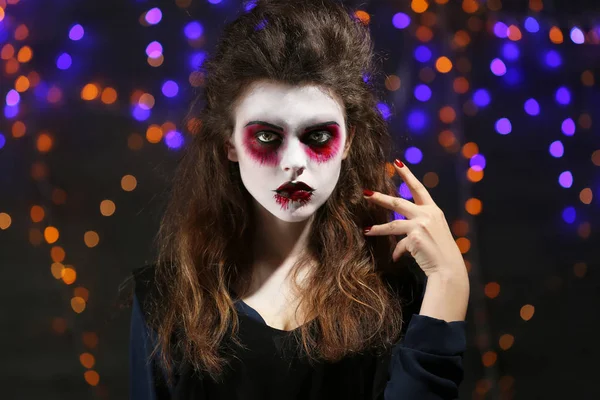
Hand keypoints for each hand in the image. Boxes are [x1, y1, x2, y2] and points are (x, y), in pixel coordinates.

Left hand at [362, 159, 466, 277]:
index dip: (407, 175)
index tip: (397, 163)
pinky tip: (395, 259)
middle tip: (366, 193)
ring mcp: (421, 225)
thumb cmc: (441, 252)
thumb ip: (419, 225)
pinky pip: (399, 244)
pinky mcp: (414, 237)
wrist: (449, 269)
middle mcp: (428, 214)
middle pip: (398, 202)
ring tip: (366, 230)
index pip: (418, 188)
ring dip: (378, 228)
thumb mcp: (433, 232)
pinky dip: (398, 252)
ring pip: (393, 223)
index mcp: (434, 210)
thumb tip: (401, 233)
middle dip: (380, 198)